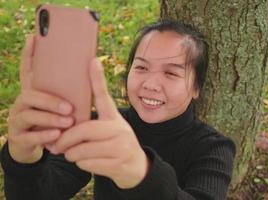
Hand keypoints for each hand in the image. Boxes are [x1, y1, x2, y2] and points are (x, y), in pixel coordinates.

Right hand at [8, 35, 73, 163]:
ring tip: (68, 122)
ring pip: (29, 115)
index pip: (28, 72)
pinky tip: (57, 136)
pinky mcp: (19, 137)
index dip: (29, 55)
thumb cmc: (54, 122)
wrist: (38, 148)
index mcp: (33, 93)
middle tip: (69, 107)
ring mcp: (17, 120)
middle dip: (50, 100)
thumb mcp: (60, 108)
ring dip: (50, 118)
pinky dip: (44, 135)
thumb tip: (92, 71)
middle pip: (30, 94)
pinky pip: (29, 136)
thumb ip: (68, 94)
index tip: (33, 38)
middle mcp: (22, 103)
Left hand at [51, 59, 149, 188]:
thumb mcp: (108, 129)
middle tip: (57, 146)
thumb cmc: (115, 145)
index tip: (92, 61)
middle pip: (83, 130)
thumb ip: (90, 124)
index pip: (104, 96)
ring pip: (81, 150)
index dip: (97, 79)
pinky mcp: (117, 164)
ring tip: (74, 155)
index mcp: (114, 118)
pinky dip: (81, 165)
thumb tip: (62, 123)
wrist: (135, 167)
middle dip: (65, 140)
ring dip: (72, 155)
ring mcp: (121, 147)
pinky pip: (87, 163)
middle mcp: (119, 129)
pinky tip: (88, 162)